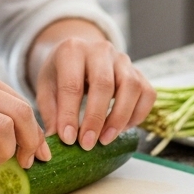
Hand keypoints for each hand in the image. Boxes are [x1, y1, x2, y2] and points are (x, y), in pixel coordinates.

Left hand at [29, 19, 156, 150]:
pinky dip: (138, 115)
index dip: (70, 114)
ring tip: (105, 139)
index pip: (72, 85)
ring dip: (119, 118)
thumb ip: (51, 113)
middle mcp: (101, 50)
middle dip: (96, 119)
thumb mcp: (46, 88)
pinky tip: (122, 128)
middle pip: (104, 84)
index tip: (68, 139)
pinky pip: (147, 93)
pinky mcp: (139, 72)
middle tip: (87, 144)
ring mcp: (123, 60)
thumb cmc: (61, 73)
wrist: (79, 54)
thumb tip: (55, 142)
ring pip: (131, 87)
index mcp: (72, 50)